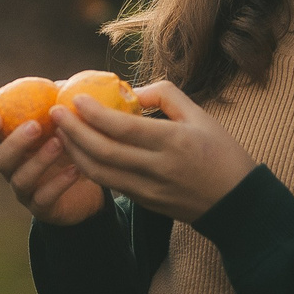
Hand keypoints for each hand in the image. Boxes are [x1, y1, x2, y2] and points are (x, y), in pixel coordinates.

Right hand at [0, 110, 109, 226]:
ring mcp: (25, 190)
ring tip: (60, 144)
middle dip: (15, 142)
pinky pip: (44, 198)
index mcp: (10, 142)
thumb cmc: (74, 141)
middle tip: (36, 126)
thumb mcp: (67, 119)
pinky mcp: (43, 208)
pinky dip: (59, 184)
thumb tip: (60, 85)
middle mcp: (12, 167)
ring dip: (39, 160)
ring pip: (21, 179)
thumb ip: (59, 102)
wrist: (93, 180)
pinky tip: (75, 170)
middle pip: (0, 158)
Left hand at [49, 80, 255, 223]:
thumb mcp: (200, 115)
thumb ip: (165, 96)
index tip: (75, 97)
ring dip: (75, 151)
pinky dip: (89, 167)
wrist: (237, 203)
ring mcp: (149, 189)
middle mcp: (157, 168)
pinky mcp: (145, 202)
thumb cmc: (221, 152)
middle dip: (73, 131)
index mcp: (173, 141)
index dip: (94, 113)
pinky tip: (79, 152)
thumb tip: (129, 90)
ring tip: (60, 132)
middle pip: (103, 151)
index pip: (123, 127)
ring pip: (100, 173)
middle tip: (55, 113)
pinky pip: (109, 184)